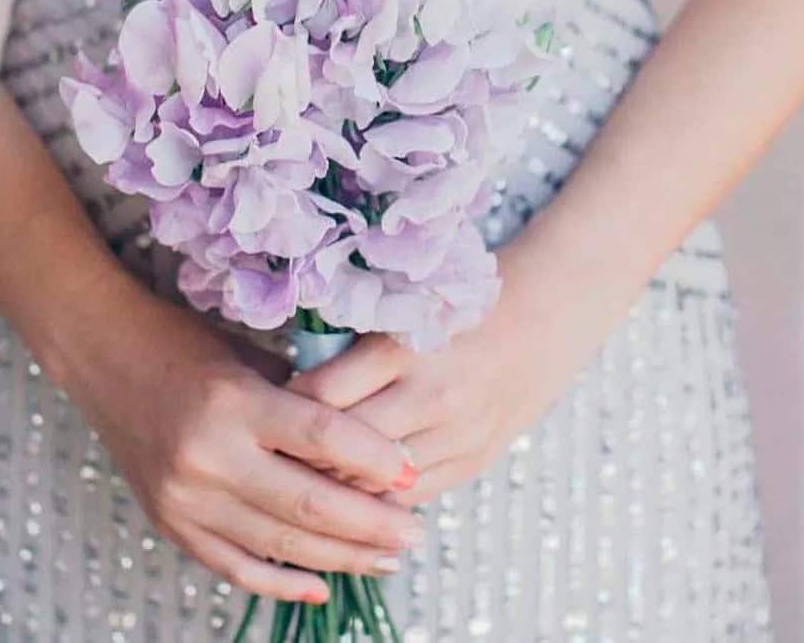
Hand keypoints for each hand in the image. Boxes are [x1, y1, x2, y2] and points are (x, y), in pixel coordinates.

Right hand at [56, 282, 425, 603]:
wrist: (101, 354)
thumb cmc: (182, 342)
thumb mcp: (246, 357)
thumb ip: (298, 399)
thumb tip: (366, 443)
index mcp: (234, 402)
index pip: (322, 438)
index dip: (374, 459)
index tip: (411, 472)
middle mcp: (209, 455)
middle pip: (309, 504)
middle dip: (372, 524)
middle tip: (416, 532)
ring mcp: (185, 497)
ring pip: (281, 544)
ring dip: (341, 558)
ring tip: (388, 558)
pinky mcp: (169, 523)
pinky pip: (235, 566)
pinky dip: (282, 581)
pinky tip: (321, 586)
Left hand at [286, 242, 601, 506]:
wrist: (543, 316)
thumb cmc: (458, 302)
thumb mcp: (400, 307)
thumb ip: (351, 344)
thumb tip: (287, 381)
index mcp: (402, 348)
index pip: (320, 396)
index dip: (283, 408)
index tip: (260, 408)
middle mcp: (428, 396)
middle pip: (342, 448)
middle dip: (299, 457)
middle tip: (265, 455)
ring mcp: (455, 434)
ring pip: (374, 484)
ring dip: (336, 486)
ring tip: (297, 481)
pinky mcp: (472, 460)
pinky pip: (411, 496)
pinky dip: (377, 500)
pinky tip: (349, 495)